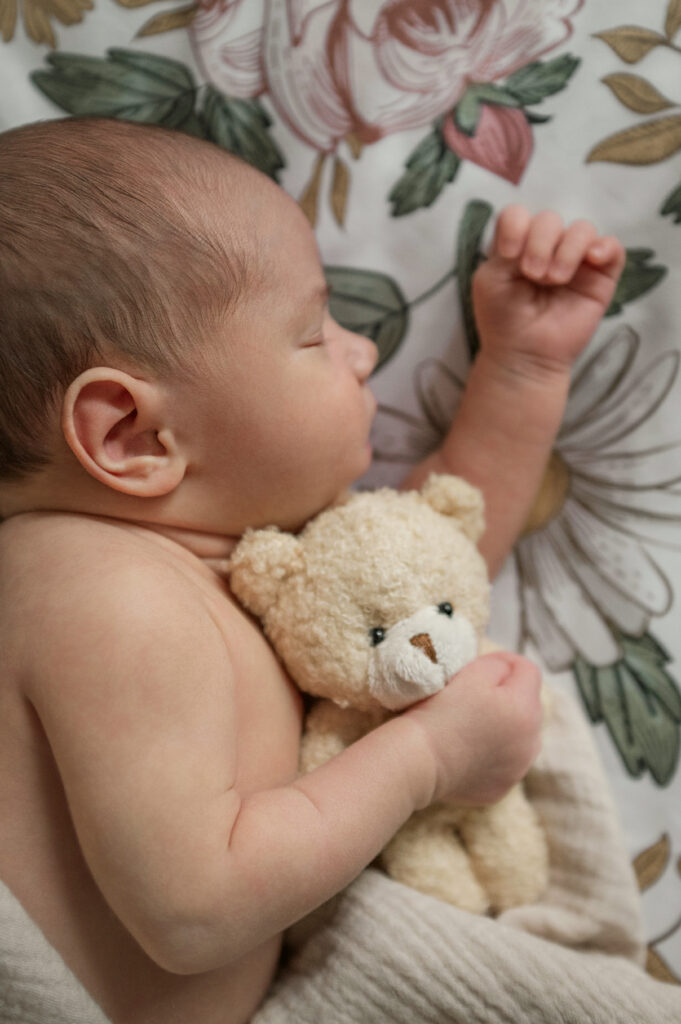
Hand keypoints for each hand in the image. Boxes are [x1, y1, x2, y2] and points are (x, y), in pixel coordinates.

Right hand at [403, 652, 542, 806]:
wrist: (418, 759)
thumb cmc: (442, 712)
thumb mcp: (472, 673)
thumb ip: (498, 665)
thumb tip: (506, 669)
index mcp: (526, 710)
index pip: (529, 671)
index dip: (506, 661)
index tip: (483, 665)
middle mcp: (531, 743)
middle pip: (528, 705)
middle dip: (507, 695)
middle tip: (475, 694)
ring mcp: (517, 770)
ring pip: (520, 736)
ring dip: (505, 726)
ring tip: (474, 725)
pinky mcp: (501, 789)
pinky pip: (505, 763)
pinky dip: (493, 754)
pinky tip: (468, 751)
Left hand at [472, 206, 625, 379]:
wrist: (524, 355)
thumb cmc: (503, 319)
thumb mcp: (491, 279)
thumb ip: (506, 246)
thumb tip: (535, 233)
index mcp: (518, 245)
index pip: (519, 214)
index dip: (515, 225)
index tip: (508, 254)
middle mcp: (547, 248)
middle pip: (549, 219)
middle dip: (540, 243)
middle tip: (532, 275)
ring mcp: (575, 260)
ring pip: (581, 229)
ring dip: (566, 250)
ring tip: (555, 280)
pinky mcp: (600, 276)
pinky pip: (612, 248)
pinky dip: (603, 247)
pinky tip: (591, 259)